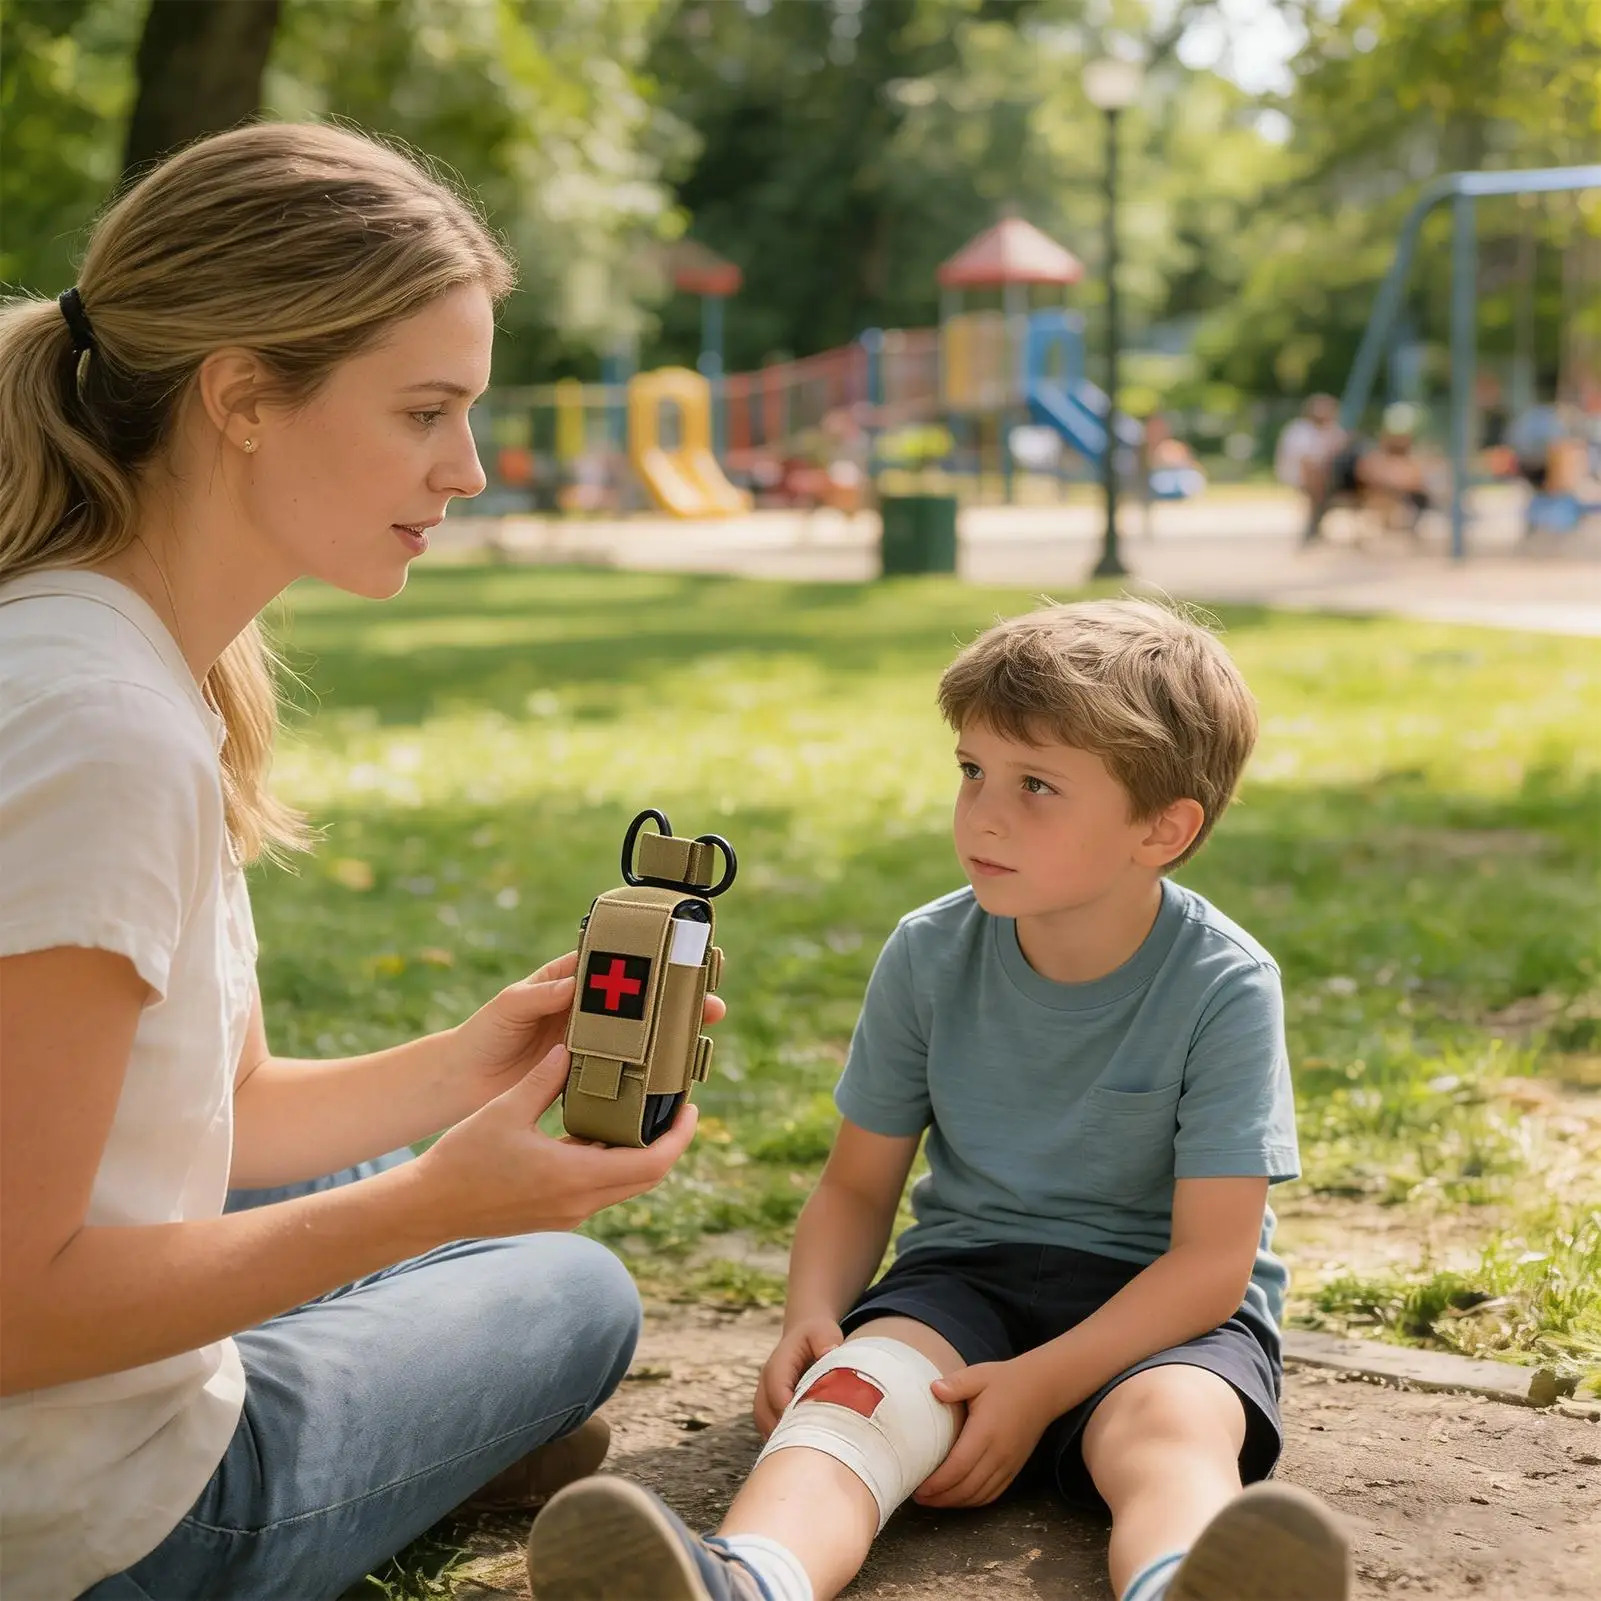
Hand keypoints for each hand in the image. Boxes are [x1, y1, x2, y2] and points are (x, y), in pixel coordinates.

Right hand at [415, 1040, 698, 1237]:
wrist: (427, 1207)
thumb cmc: (462, 1158)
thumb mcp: (505, 1110)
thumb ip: (544, 1080)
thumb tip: (571, 1047)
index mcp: (572, 1176)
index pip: (651, 1164)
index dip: (679, 1138)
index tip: (691, 1108)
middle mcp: (578, 1201)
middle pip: (646, 1177)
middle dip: (668, 1143)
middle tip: (677, 1107)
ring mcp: (568, 1213)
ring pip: (623, 1184)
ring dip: (640, 1153)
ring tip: (645, 1113)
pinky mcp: (556, 1214)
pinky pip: (599, 1188)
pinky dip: (611, 1161)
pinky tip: (602, 1131)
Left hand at [451, 950, 726, 1104]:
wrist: (463, 1082)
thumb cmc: (483, 1034)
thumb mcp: (509, 1006)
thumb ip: (539, 993)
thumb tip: (575, 983)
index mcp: (570, 981)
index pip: (617, 964)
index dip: (651, 960)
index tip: (681, 958)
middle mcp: (587, 1010)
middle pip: (641, 999)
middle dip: (677, 999)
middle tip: (709, 1002)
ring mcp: (590, 1042)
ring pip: (640, 1034)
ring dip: (671, 1034)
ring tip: (703, 1033)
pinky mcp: (587, 1073)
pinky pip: (625, 1068)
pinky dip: (649, 1070)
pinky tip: (674, 1074)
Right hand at [754, 1315, 843, 1437]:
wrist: (803, 1336)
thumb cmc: (815, 1336)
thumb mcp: (823, 1331)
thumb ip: (825, 1340)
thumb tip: (830, 1352)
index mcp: (778, 1365)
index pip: (777, 1391)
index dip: (790, 1410)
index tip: (811, 1425)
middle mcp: (765, 1383)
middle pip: (765, 1413)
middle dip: (785, 1431)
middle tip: (810, 1448)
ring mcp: (764, 1397)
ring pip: (765, 1424)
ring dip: (782, 1438)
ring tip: (807, 1452)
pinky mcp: (769, 1408)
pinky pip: (770, 1428)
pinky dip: (783, 1440)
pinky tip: (803, 1449)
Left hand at [913, 1356, 1053, 1508]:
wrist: (1043, 1389)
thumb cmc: (1006, 1381)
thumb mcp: (979, 1375)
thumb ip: (955, 1384)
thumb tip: (932, 1389)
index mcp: (986, 1431)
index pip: (958, 1466)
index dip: (937, 1482)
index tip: (918, 1487)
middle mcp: (999, 1453)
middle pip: (967, 1487)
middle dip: (940, 1497)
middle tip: (918, 1496)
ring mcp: (1009, 1464)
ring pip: (979, 1495)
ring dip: (955, 1502)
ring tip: (932, 1499)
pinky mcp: (1014, 1468)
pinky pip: (992, 1494)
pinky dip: (973, 1500)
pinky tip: (957, 1497)